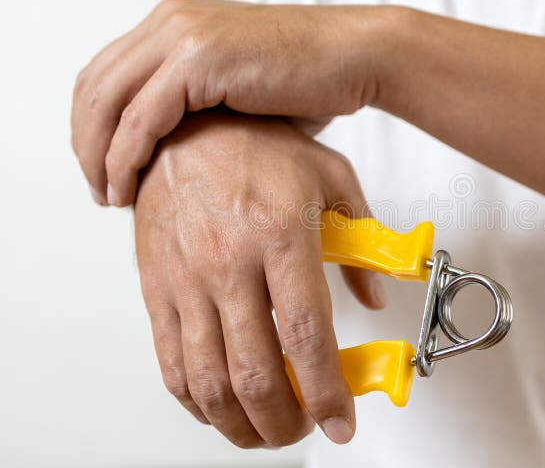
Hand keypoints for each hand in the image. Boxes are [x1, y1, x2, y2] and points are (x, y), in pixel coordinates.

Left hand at [72, 0, 385, 206]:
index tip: (103, 171)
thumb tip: (173, 155)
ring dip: (99, 156)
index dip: (92, 128)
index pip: (105, 76)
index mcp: (175, 25)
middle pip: (93, 87)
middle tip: (100, 190)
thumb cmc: (310, 81)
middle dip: (87, 146)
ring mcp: (181, 35)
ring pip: (106, 102)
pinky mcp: (198, 59)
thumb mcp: (238, 91)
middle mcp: (170, 22)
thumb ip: (198, 111)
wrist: (355, 58)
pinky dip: (125, 157)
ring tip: (110, 196)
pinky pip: (140, 117)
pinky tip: (130, 186)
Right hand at [134, 110, 384, 447]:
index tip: (341, 420)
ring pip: (210, 382)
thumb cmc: (260, 147)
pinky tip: (220, 408)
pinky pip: (170, 363)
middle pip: (257, 373)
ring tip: (268, 431)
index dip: (327, 392)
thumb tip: (376, 296)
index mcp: (281, 234)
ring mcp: (187, 280)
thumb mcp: (331, 178)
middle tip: (306, 428)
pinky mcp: (156, 289)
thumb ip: (363, 239)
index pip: (307, 336)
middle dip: (287, 421)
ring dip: (242, 424)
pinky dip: (197, 402)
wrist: (187, 126)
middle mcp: (229, 262)